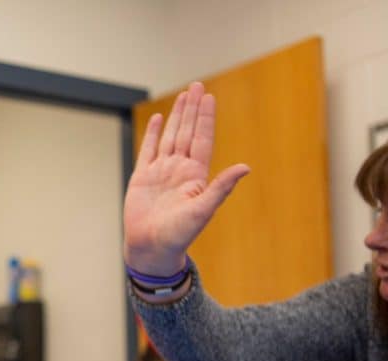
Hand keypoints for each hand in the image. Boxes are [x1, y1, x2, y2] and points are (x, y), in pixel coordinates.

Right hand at [123, 82, 250, 274]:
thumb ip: (221, 186)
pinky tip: (157, 119)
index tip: (208, 97)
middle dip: (192, 109)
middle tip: (197, 86)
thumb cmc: (179, 234)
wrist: (151, 248)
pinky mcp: (142, 178)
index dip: (205, 118)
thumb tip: (245, 167)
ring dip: (176, 116)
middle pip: (187, 132)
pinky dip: (152, 134)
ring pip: (169, 137)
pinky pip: (148, 150)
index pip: (201, 139)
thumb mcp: (204, 209)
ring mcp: (160, 172)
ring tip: (183, 96)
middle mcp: (179, 169)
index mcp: (195, 175)